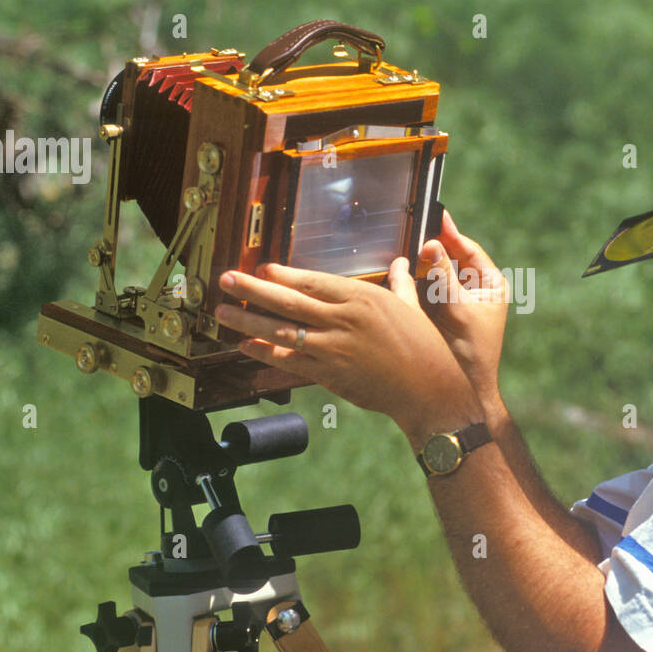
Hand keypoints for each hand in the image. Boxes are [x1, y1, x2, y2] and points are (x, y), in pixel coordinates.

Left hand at [214, 259, 482, 445]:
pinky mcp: (330, 374)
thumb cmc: (425, 346)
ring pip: (283, 331)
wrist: (429, 388)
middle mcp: (344, 319)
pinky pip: (290, 362)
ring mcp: (334, 348)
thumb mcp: (412, 306)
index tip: (261, 267)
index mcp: (363, 297)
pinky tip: (246, 346)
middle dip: (252, 290)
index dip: (282, 274)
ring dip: (248, 321)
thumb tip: (400, 262)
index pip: (313, 281)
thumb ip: (399, 283)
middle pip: (289, 301)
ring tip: (223, 313)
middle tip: (226, 280)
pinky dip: (265, 353)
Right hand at [415, 210, 509, 410]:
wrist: (462, 390)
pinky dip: (414, 281)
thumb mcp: (459, 308)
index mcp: (490, 285)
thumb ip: (444, 275)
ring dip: (421, 263)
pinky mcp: (438, 313)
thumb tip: (431, 244)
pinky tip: (401, 272)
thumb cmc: (471, 352)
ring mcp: (455, 301)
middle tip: (412, 232)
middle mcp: (474, 290)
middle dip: (432, 247)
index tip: (435, 216)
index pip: (469, 250)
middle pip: (450, 258)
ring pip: (435, 272)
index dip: (451, 233)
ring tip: (405, 249)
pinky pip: (425, 289)